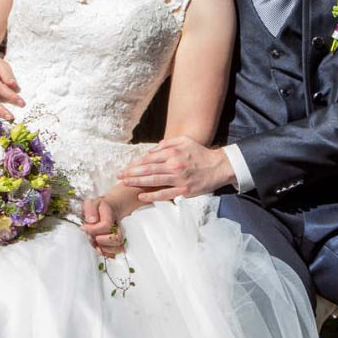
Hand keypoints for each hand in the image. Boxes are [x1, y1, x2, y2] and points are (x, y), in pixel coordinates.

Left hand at [81, 196, 125, 259]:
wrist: (111, 207)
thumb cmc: (99, 207)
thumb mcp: (91, 203)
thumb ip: (90, 210)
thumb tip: (91, 221)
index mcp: (110, 214)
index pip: (106, 225)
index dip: (93, 229)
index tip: (84, 228)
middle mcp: (117, 225)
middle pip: (115, 238)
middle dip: (100, 240)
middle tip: (91, 236)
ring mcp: (119, 233)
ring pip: (118, 246)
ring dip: (104, 248)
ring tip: (96, 243)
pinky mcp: (118, 241)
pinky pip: (117, 251)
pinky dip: (107, 253)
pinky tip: (100, 248)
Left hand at [119, 137, 234, 202]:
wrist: (218, 166)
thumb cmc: (200, 153)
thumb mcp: (184, 141)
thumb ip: (167, 144)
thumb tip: (151, 150)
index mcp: (173, 152)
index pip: (149, 158)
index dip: (136, 163)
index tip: (126, 167)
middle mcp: (174, 165)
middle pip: (148, 169)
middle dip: (131, 172)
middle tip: (119, 175)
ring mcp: (179, 178)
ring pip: (154, 180)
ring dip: (137, 182)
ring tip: (125, 183)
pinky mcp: (184, 190)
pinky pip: (165, 194)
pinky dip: (152, 195)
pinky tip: (141, 196)